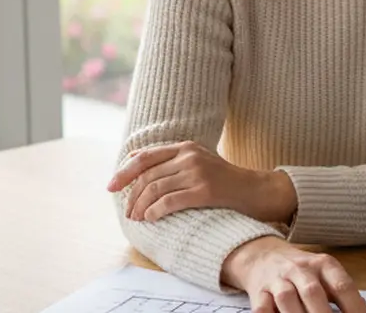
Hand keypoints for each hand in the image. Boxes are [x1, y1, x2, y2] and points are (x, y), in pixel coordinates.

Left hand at [106, 140, 297, 223]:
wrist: (255, 190)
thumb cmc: (224, 181)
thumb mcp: (197, 162)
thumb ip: (171, 161)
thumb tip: (135, 165)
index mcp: (185, 146)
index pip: (144, 157)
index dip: (123, 172)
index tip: (110, 186)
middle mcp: (189, 156)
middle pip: (147, 176)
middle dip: (132, 196)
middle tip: (128, 212)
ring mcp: (197, 172)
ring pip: (155, 190)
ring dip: (141, 207)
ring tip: (138, 218)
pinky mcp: (205, 191)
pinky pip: (169, 202)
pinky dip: (155, 212)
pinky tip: (151, 219)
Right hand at [223, 236, 365, 312]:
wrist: (265, 256)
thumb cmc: (303, 271)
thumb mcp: (327, 275)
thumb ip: (343, 293)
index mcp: (324, 265)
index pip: (342, 286)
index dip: (354, 307)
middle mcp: (301, 269)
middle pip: (313, 293)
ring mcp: (278, 280)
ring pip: (286, 298)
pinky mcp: (259, 292)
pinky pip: (262, 307)